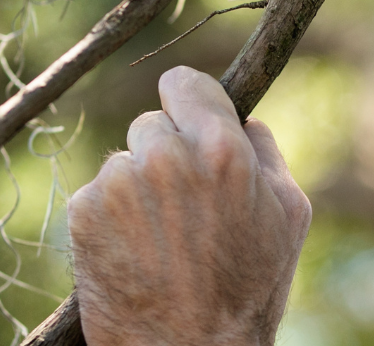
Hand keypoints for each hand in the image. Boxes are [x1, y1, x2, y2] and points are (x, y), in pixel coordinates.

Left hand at [68, 66, 310, 345]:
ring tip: (163, 239)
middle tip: (186, 206)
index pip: (185, 82)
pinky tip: (136, 252)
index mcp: (221, 149)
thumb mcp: (290, 216)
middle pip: (152, 123)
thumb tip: (244, 120)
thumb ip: (266, 153)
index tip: (189, 122)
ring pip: (124, 161)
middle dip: (167, 153)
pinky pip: (97, 194)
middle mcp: (164, 157)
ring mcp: (118, 184)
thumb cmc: (248, 291)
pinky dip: (112, 218)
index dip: (190, 104)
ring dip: (138, 188)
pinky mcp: (84, 213)